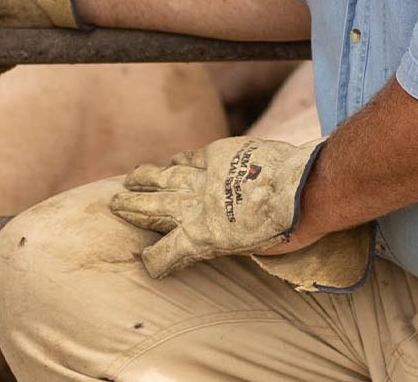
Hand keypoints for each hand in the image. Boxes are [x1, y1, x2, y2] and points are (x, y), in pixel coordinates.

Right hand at [108, 136, 321, 278]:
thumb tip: (213, 238)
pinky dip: (177, 162)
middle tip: (113, 204)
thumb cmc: (285, 230)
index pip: (162, 255)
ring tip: (129, 180)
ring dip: (142, 179)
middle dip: (129, 207)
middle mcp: (193, 206)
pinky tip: (171, 162)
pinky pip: (188, 158)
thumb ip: (222, 242)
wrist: (303, 192)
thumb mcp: (247, 250)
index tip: (149, 263)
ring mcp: (203, 177)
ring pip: (161, 177)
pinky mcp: (217, 154)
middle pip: (151, 207)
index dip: (154, 262)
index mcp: (199, 237)